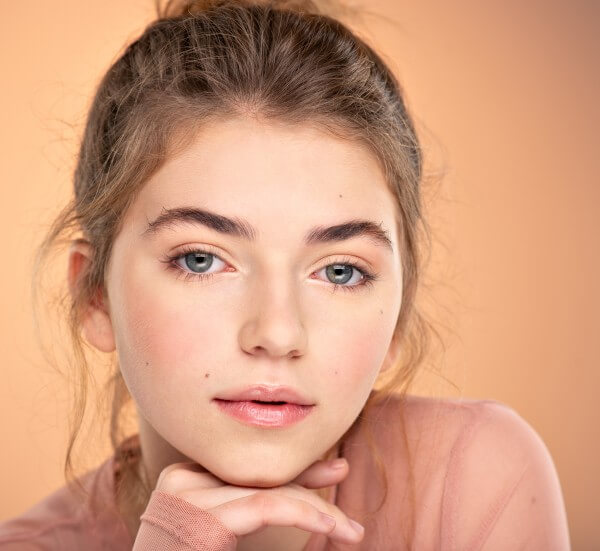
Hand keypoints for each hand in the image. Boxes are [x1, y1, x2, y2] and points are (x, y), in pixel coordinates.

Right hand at [150, 457, 363, 543]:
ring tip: (349, 528)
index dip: (294, 470)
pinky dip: (301, 513)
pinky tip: (328, 525)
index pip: (249, 468)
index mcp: (183, 478)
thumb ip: (254, 505)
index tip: (333, 470)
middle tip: (346, 477)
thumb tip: (300, 498)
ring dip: (314, 507)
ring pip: (267, 490)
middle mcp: (181, 478)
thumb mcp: (223, 531)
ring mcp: (186, 496)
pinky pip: (262, 507)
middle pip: (258, 476)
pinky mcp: (198, 520)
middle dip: (309, 482)